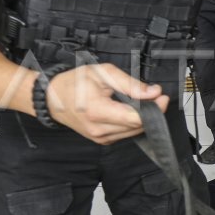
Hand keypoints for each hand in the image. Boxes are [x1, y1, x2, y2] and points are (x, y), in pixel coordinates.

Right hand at [46, 63, 168, 144]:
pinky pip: (126, 133)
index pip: (135, 118)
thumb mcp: (102, 74)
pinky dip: (132, 123)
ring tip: (143, 101)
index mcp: (98, 112)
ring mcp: (101, 138)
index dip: (153, 109)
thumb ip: (130, 84)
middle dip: (151, 111)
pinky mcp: (103, 140)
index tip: (162, 97)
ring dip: (143, 118)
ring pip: (134, 132)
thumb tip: (152, 92)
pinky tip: (130, 110)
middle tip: (156, 95)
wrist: (52, 98)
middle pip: (137, 126)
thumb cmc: (74, 83)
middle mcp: (99, 130)